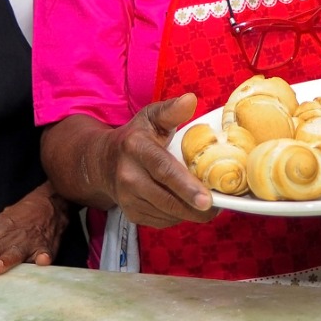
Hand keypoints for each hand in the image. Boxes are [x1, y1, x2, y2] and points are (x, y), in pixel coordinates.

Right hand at [82, 95, 219, 228]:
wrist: (103, 162)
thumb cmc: (136, 137)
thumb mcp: (151, 118)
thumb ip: (171, 110)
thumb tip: (190, 100)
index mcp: (136, 147)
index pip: (163, 169)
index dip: (186, 186)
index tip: (207, 199)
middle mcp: (128, 175)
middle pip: (167, 199)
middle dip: (195, 208)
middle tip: (218, 208)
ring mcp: (127, 198)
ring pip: (166, 213)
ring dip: (189, 213)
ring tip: (207, 206)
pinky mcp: (131, 213)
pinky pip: (161, 221)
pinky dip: (177, 217)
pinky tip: (186, 206)